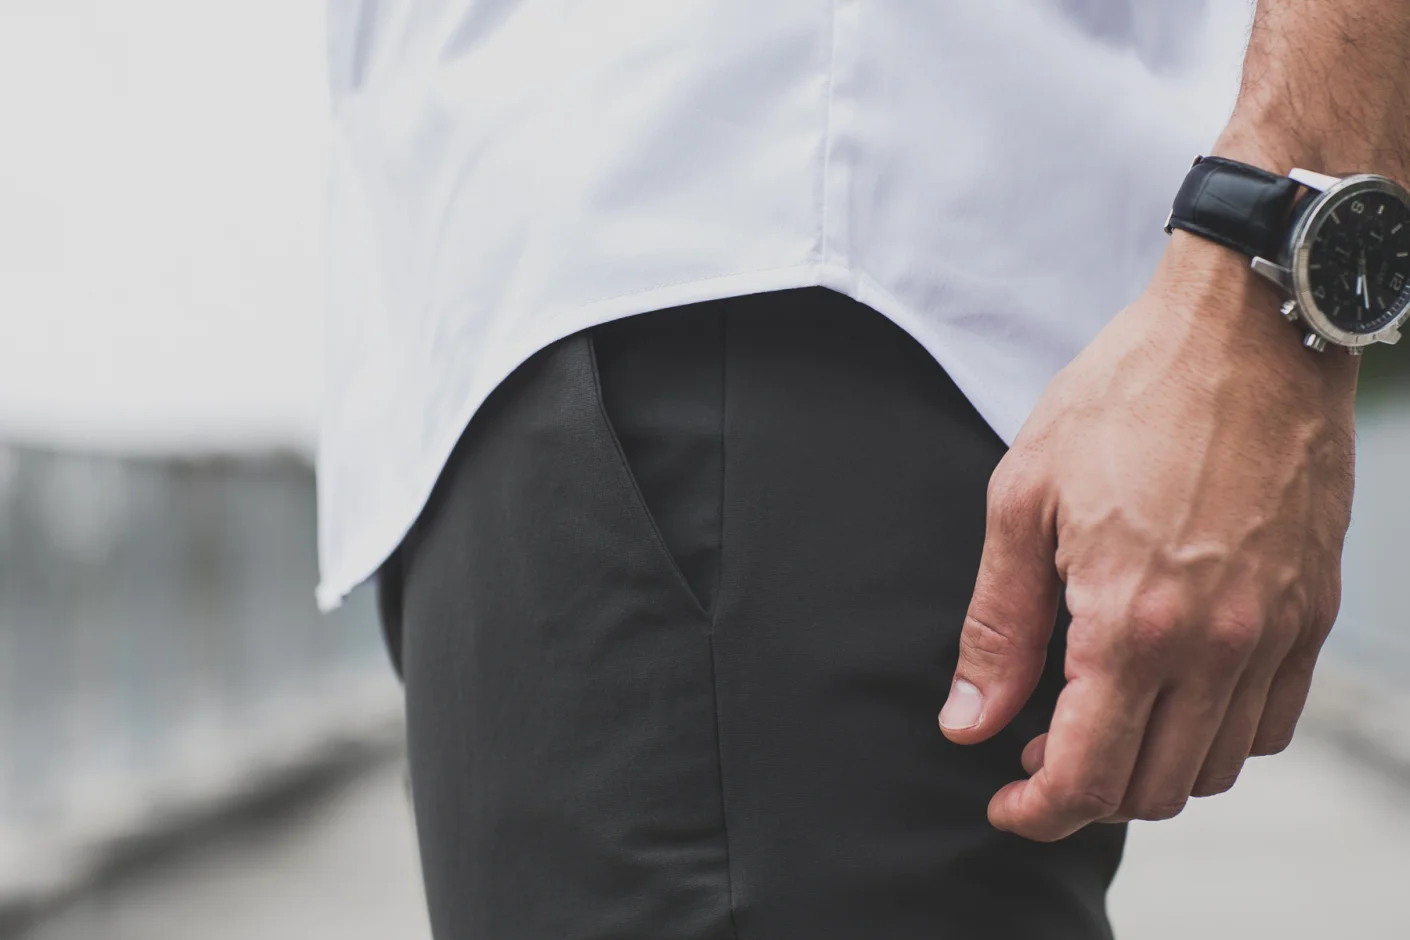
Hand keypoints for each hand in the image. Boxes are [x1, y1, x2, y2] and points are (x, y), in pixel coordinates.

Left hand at [938, 233, 1357, 841]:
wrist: (1247, 330)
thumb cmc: (1123, 399)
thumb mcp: (1023, 500)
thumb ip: (997, 625)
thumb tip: (967, 721)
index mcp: (1130, 622)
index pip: (1089, 778)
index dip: (1039, 813)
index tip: (1005, 804)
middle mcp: (1217, 645)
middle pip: (1153, 789)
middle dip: (1085, 793)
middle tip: (1037, 750)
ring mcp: (1277, 633)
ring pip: (1214, 767)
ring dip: (1149, 767)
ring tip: (1100, 717)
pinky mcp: (1314, 612)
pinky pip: (1270, 723)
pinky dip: (1215, 735)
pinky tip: (1171, 690)